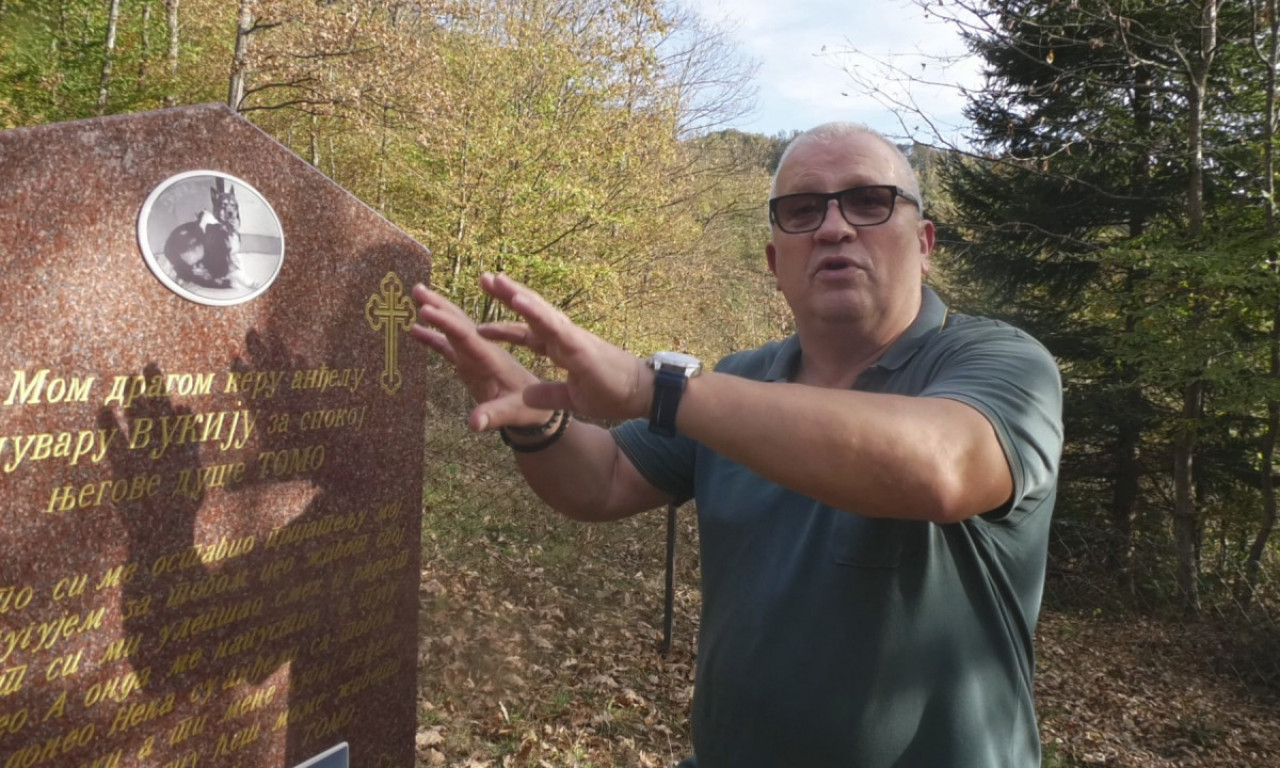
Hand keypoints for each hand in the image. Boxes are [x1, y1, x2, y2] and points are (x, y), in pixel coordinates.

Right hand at [410, 281, 545, 430]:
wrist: (541, 409)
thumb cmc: (532, 409)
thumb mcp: (517, 413)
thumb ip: (494, 415)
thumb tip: (473, 423)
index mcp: (495, 358)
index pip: (468, 336)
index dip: (447, 323)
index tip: (427, 308)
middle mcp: (486, 350)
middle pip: (462, 323)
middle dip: (440, 305)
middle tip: (417, 288)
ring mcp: (479, 354)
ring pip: (457, 327)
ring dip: (438, 311)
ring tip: (417, 293)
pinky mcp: (474, 361)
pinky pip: (452, 345)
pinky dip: (435, 336)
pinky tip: (415, 329)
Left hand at [473, 273, 649, 423]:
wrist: (643, 395)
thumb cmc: (613, 393)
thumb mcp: (570, 399)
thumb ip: (547, 393)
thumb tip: (526, 394)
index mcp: (561, 350)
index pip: (528, 335)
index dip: (506, 329)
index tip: (481, 326)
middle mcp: (565, 338)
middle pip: (531, 313)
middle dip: (508, 295)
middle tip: (484, 278)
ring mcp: (572, 337)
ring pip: (541, 311)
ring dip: (518, 294)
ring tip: (495, 279)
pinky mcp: (580, 343)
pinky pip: (553, 324)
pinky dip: (535, 312)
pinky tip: (517, 300)